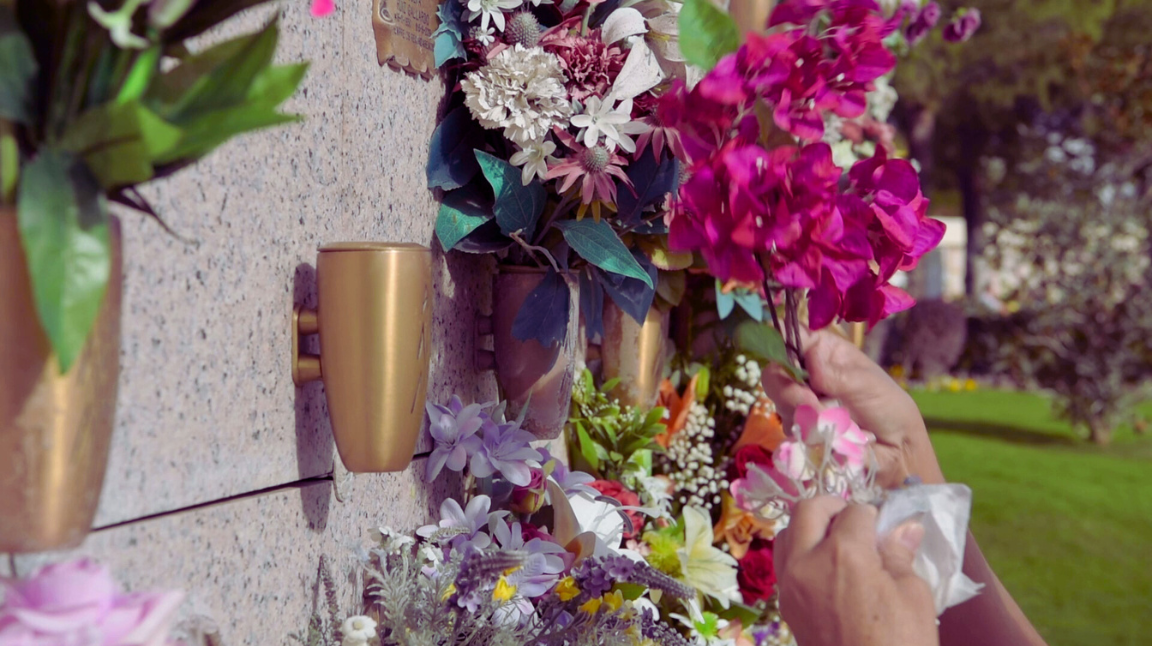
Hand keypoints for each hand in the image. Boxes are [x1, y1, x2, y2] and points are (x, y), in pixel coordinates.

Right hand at [761, 328, 944, 487]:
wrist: (896, 447)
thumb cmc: (887, 405)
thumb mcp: (866, 384)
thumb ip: (836, 375)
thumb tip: (812, 362)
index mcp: (822, 351)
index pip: (790, 336)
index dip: (779, 342)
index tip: (784, 358)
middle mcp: (806, 373)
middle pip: (775, 373)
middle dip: (787, 390)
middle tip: (807, 401)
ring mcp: (801, 402)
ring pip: (780, 403)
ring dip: (802, 414)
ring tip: (831, 423)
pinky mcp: (801, 428)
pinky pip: (790, 428)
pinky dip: (807, 432)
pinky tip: (827, 435)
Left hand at [774, 496, 937, 645]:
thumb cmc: (901, 644)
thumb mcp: (913, 595)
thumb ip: (900, 555)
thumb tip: (905, 527)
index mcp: (844, 554)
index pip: (855, 512)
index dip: (875, 515)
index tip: (886, 524)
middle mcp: (807, 563)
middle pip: (808, 510)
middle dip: (833, 507)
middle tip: (856, 520)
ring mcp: (791, 585)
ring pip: (787, 533)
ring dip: (810, 527)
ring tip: (838, 541)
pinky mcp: (786, 605)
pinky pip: (785, 563)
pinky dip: (801, 552)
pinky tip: (827, 566)